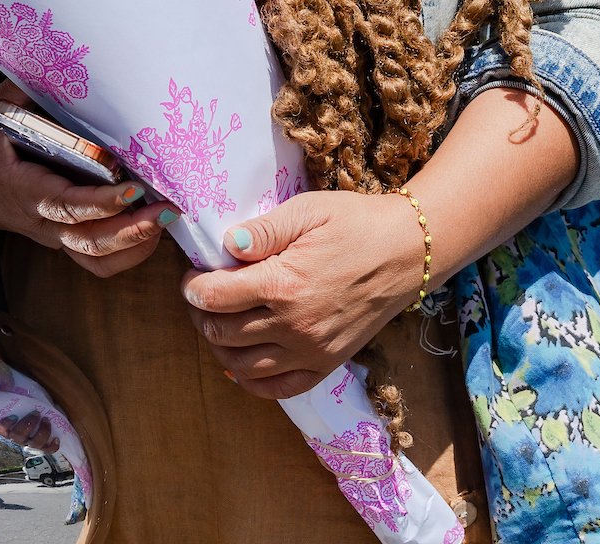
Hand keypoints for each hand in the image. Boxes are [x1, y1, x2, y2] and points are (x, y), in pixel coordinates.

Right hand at [0, 83, 172, 277]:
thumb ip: (29, 89)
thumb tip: (70, 64)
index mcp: (21, 189)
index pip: (67, 204)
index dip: (102, 201)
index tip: (132, 189)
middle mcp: (40, 220)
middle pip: (89, 241)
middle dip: (132, 230)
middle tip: (167, 208)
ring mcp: (51, 234)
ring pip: (95, 259)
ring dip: (134, 247)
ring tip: (164, 219)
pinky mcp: (60, 238)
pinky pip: (95, 261)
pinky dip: (126, 254)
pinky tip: (150, 230)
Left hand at [180, 190, 423, 399]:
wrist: (408, 252)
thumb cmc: (356, 224)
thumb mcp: (308, 211)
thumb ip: (264, 230)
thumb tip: (227, 245)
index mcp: (283, 285)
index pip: (214, 298)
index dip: (192, 287)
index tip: (192, 276)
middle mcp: (293, 326)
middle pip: (221, 333)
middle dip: (200, 314)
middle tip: (201, 296)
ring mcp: (310, 352)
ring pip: (240, 366)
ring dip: (219, 347)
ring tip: (218, 323)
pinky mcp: (326, 365)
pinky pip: (277, 388)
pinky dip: (251, 380)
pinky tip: (242, 361)